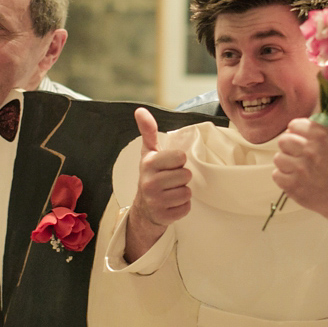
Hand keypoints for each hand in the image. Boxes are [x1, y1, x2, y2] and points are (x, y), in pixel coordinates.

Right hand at [124, 108, 191, 261]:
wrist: (144, 207)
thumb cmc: (152, 175)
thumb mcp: (149, 153)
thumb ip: (148, 131)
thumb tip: (140, 110)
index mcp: (148, 163)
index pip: (180, 157)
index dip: (179, 161)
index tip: (170, 165)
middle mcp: (149, 182)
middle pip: (186, 175)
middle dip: (182, 178)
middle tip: (171, 180)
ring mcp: (155, 201)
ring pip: (187, 192)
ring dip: (183, 192)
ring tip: (171, 192)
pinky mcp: (163, 216)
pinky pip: (186, 208)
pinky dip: (183, 207)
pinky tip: (172, 204)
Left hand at [271, 118, 327, 220]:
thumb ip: (314, 131)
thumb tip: (291, 127)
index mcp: (322, 137)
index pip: (294, 125)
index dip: (295, 133)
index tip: (300, 140)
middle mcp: (311, 151)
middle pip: (282, 140)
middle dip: (288, 148)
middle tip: (297, 157)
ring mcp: (301, 169)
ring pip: (278, 158)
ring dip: (285, 164)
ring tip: (297, 170)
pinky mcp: (293, 185)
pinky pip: (276, 174)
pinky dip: (283, 178)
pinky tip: (295, 180)